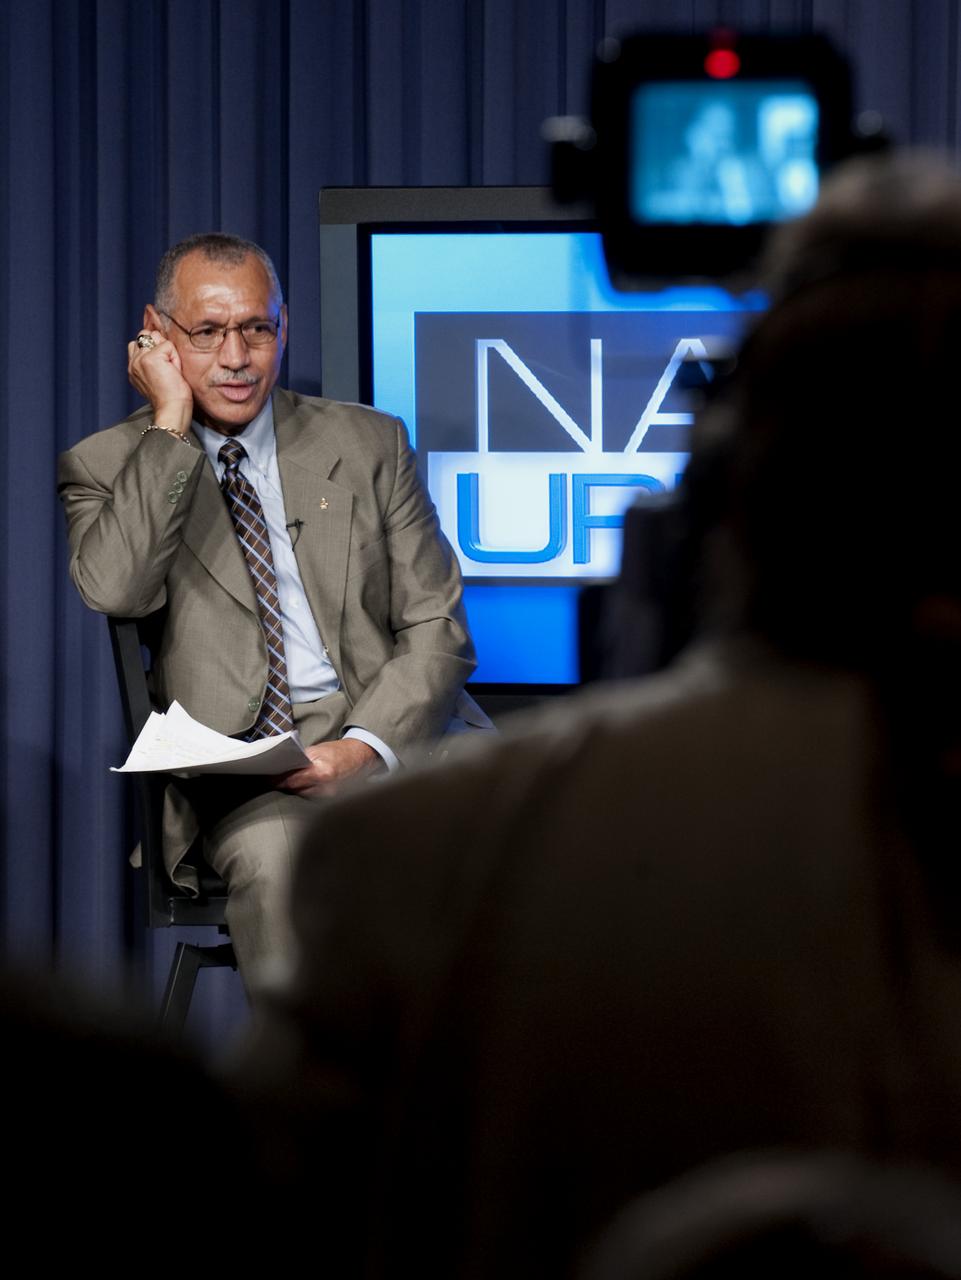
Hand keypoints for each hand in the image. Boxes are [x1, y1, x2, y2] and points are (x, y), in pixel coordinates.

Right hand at [127, 320, 193, 435]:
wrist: (172, 410)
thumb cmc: (170, 398)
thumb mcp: (156, 378)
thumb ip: (151, 361)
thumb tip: (158, 341)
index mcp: (132, 368)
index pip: (138, 343)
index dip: (154, 347)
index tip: (163, 367)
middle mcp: (133, 362)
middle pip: (145, 334)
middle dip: (159, 345)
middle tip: (167, 368)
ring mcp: (140, 359)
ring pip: (156, 337)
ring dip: (167, 351)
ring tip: (171, 369)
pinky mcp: (151, 358)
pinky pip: (168, 345)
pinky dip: (175, 357)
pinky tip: (174, 371)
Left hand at [274, 738, 382, 798]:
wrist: (360, 757)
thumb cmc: (338, 751)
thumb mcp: (317, 750)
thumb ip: (299, 760)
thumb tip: (281, 767)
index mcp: (321, 773)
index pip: (292, 781)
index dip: (277, 780)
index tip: (267, 777)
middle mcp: (326, 788)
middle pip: (295, 790)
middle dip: (283, 784)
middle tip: (272, 778)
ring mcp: (329, 796)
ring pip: (302, 795)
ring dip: (293, 788)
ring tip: (285, 780)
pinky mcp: (331, 800)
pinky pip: (311, 797)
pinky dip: (304, 791)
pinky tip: (300, 785)